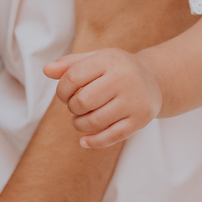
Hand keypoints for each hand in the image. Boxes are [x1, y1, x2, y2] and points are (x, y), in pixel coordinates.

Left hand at [44, 46, 163, 148]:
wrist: (155, 80)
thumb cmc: (117, 69)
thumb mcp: (96, 59)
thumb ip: (70, 64)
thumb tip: (46, 70)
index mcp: (109, 60)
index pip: (72, 77)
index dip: (62, 90)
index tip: (65, 95)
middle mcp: (123, 79)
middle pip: (82, 101)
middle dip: (72, 108)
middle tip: (75, 108)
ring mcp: (133, 101)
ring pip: (95, 122)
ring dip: (79, 125)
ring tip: (80, 121)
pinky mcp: (140, 119)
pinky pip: (111, 136)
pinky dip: (93, 142)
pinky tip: (84, 141)